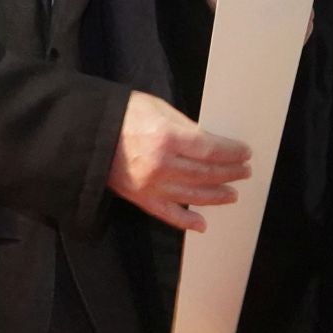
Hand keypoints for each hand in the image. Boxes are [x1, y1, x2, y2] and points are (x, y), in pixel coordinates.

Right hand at [107, 91, 252, 232]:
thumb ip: (186, 127)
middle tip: (245, 171)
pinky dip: (186, 221)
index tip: (245, 152)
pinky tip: (202, 224)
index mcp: (166, 137)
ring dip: (217, 196)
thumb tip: (210, 142)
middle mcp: (161, 165)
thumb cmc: (124, 115)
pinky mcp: (140, 199)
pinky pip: (167, 214)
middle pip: (205, 173)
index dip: (231, 152)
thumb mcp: (159, 108)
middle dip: (230, 172)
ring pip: (192, 196)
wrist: (87, 134)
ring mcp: (150, 185)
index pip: (210, 149)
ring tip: (233, 193)